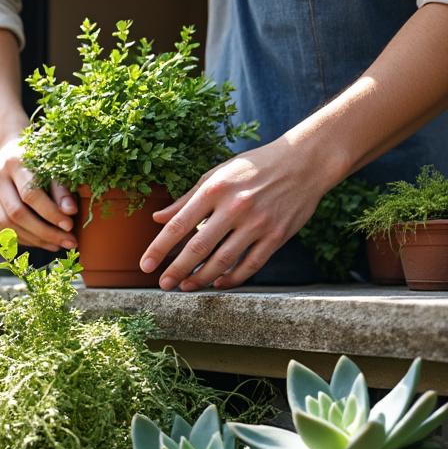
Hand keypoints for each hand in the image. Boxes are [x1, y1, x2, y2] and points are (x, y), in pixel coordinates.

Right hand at [0, 135, 77, 251]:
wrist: (8, 152)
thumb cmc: (37, 159)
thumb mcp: (53, 167)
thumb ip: (61, 189)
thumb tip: (70, 213)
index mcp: (13, 162)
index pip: (30, 194)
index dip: (51, 213)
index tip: (69, 226)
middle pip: (16, 213)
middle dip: (44, 232)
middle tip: (67, 242)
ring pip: (6, 225)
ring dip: (34, 239)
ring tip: (57, 244)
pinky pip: (0, 230)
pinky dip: (22, 239)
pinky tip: (41, 241)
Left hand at [139, 140, 332, 290]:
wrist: (305, 161)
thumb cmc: (254, 167)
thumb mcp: (216, 174)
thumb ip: (186, 199)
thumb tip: (157, 218)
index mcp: (214, 190)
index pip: (178, 225)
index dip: (158, 249)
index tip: (145, 266)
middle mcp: (235, 207)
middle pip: (198, 248)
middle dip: (177, 270)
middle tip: (164, 284)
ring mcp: (258, 223)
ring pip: (223, 261)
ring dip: (201, 278)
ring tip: (187, 287)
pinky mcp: (277, 235)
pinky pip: (251, 265)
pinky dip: (233, 278)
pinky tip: (218, 283)